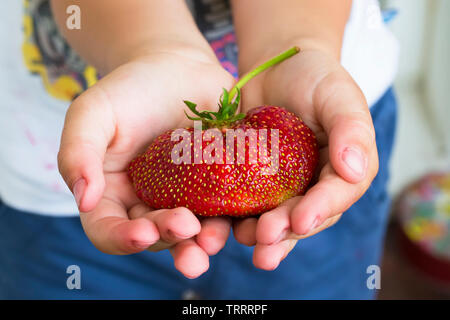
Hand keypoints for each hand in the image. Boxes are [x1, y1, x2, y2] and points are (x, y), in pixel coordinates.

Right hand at [58, 47, 234, 277]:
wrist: (179, 69)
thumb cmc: (131, 89)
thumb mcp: (93, 112)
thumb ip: (78, 152)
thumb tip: (83, 200)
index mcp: (111, 192)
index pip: (108, 230)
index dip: (122, 239)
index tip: (143, 232)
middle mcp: (147, 203)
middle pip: (154, 236)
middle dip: (169, 239)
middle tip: (186, 227)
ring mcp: (185, 199)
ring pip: (192, 232)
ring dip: (201, 242)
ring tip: (211, 238)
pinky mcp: (217, 189)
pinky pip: (226, 210)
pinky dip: (232, 219)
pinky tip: (243, 219)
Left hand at [233, 46, 378, 269]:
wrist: (276, 68)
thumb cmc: (313, 76)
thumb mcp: (337, 94)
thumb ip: (351, 128)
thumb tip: (356, 170)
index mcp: (344, 169)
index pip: (338, 194)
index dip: (320, 210)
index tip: (300, 220)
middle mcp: (316, 185)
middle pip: (304, 215)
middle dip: (285, 231)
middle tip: (264, 239)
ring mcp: (284, 187)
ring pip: (275, 217)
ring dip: (260, 233)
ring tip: (243, 239)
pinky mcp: (254, 182)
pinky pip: (246, 203)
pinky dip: (234, 216)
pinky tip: (220, 225)